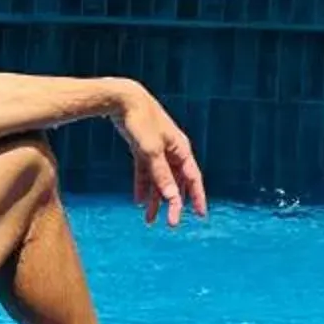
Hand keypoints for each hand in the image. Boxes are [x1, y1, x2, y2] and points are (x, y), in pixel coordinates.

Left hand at [112, 83, 204, 224]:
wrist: (123, 100)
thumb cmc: (142, 121)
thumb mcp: (151, 151)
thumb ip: (162, 175)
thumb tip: (173, 198)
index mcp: (181, 149)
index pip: (193, 178)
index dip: (197, 197)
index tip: (200, 215)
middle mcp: (172, 151)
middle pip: (176, 182)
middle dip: (173, 203)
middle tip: (170, 223)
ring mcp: (157, 150)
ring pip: (159, 180)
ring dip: (155, 199)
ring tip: (149, 219)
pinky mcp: (143, 148)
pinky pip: (145, 172)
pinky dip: (143, 185)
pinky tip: (138, 200)